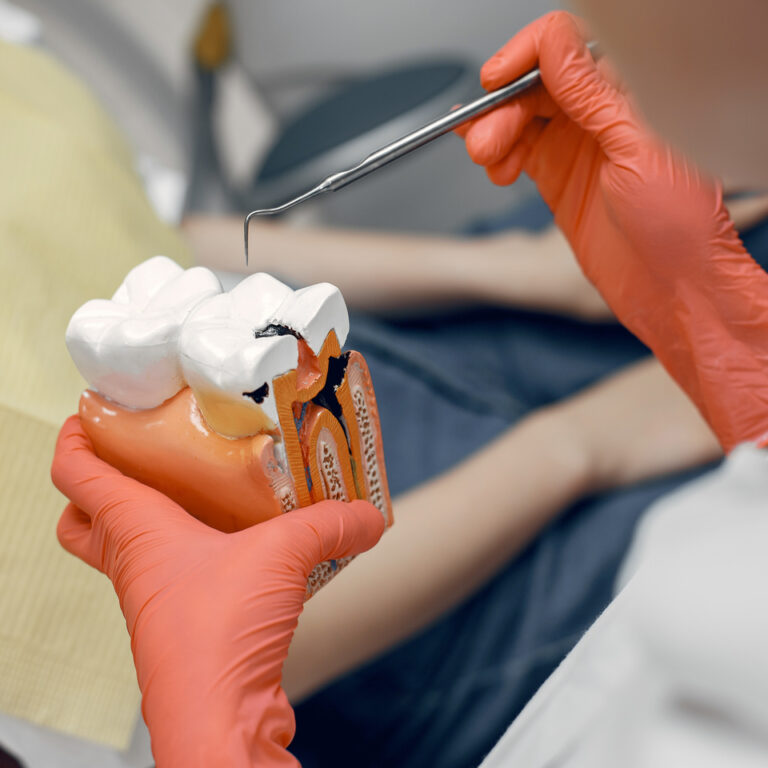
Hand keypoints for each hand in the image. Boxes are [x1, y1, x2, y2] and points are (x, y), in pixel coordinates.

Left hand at [51, 416, 383, 767]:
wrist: (219, 720)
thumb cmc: (219, 633)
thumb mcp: (283, 555)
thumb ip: (331, 524)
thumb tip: (370, 515)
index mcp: (137, 530)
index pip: (78, 474)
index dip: (76, 437)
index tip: (90, 412)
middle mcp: (135, 563)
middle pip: (86, 518)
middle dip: (99, 483)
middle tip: (141, 454)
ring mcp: (154, 598)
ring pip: (128, 548)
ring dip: (150, 518)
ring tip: (199, 489)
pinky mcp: (182, 625)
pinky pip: (173, 577)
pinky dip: (194, 555)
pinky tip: (240, 546)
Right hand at [458, 11, 767, 450]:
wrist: (674, 289)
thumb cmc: (681, 227)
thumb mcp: (637, 149)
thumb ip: (592, 95)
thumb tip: (555, 46)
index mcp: (633, 93)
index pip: (568, 46)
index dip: (527, 55)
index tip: (497, 80)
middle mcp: (604, 114)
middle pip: (535, 83)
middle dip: (502, 107)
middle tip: (486, 141)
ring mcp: (580, 145)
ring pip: (521, 116)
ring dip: (494, 133)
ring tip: (489, 161)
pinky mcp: (559, 177)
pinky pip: (518, 150)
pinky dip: (498, 153)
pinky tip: (495, 168)